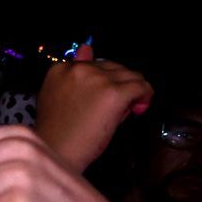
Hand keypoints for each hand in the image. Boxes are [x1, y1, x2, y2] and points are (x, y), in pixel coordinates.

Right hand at [34, 45, 152, 172]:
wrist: (57, 153)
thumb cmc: (56, 133)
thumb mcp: (59, 97)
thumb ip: (74, 75)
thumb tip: (87, 48)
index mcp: (61, 68)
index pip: (94, 64)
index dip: (102, 81)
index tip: (101, 98)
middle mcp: (80, 69)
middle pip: (114, 67)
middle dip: (118, 85)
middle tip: (114, 108)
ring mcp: (98, 79)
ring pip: (131, 75)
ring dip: (132, 90)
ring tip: (126, 110)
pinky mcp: (115, 93)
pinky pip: (141, 87)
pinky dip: (145, 96)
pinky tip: (139, 108)